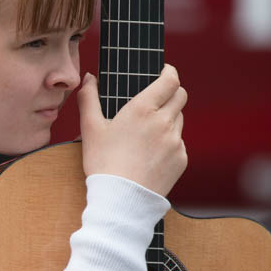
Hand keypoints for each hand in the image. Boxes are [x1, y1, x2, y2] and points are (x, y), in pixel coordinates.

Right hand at [78, 64, 187, 196]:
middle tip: (155, 100)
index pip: (171, 79)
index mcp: (143, 109)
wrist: (121, 198)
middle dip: (171, 93)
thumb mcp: (90, 128)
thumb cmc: (103, 163)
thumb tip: (90, 78)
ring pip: (179, 120)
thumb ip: (89, 98)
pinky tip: (150, 154)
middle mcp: (164, 122)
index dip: (169, 72)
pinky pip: (179, 143)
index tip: (163, 72)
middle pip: (180, 96)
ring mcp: (175, 141)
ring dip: (168, 119)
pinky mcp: (181, 159)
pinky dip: (168, 143)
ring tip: (147, 133)